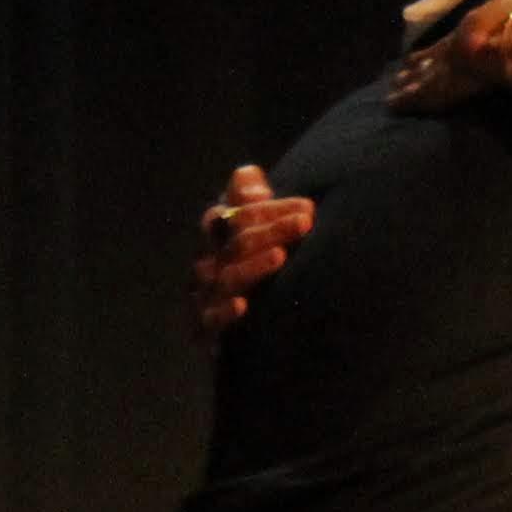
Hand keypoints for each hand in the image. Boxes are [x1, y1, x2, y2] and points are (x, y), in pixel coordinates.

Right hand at [190, 163, 314, 340]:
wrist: (249, 330)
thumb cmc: (255, 264)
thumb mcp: (254, 227)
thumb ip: (249, 197)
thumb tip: (252, 181)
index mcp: (216, 235)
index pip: (236, 214)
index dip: (269, 209)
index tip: (308, 208)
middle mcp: (207, 262)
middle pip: (233, 242)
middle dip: (270, 230)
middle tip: (306, 222)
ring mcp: (204, 295)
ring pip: (224, 277)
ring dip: (252, 266)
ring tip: (281, 256)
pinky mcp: (205, 329)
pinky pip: (210, 320)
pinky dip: (224, 312)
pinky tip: (244, 306)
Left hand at [387, 0, 511, 116]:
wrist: (511, 35)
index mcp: (470, 30)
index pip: (446, 44)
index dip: (431, 51)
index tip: (417, 56)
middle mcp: (452, 48)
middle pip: (428, 62)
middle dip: (414, 70)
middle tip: (398, 76)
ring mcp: (445, 67)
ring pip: (420, 80)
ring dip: (406, 86)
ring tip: (391, 94)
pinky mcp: (443, 87)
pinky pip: (419, 96)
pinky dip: (405, 101)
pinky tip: (391, 104)